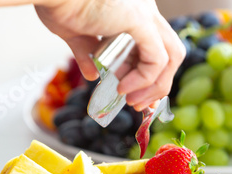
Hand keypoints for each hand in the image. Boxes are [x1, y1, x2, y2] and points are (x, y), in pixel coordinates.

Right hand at [35, 0, 184, 110]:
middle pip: (172, 53)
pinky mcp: (141, 21)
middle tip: (137, 104)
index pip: (158, 48)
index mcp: (135, 12)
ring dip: (154, 86)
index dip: (151, 77)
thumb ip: (88, 54)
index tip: (136, 97)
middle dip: (158, 84)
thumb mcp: (77, 36)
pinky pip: (156, 60)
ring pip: (172, 57)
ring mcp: (147, 14)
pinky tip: (123, 87)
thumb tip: (92, 75)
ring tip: (131, 100)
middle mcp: (146, 10)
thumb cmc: (59, 6)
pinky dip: (144, 79)